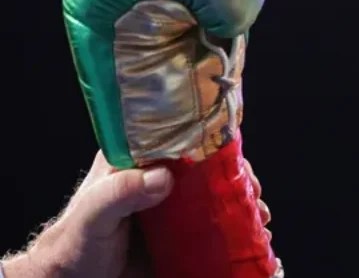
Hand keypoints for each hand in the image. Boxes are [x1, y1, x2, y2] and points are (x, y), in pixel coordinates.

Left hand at [4, 152, 272, 277]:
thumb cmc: (71, 247)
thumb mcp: (91, 216)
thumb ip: (119, 193)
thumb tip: (164, 177)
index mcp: (136, 160)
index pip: (180, 138)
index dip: (213, 143)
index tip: (235, 157)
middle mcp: (159, 180)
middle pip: (209, 168)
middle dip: (238, 178)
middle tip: (252, 192)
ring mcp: (173, 210)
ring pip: (217, 198)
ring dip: (243, 205)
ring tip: (259, 217)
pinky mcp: (181, 238)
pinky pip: (214, 230)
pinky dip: (237, 232)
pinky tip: (253, 238)